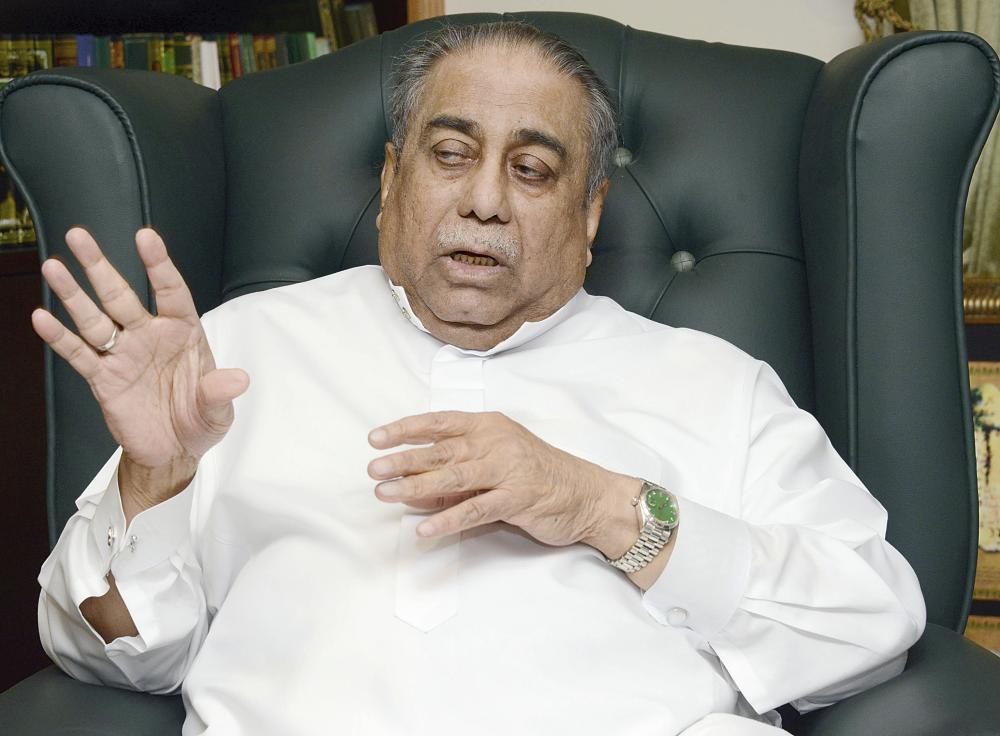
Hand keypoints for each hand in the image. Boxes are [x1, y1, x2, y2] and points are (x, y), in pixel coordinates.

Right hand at [31, 227, 248, 513]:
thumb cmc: (199, 421)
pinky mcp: (103, 378)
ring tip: (54, 267)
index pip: (171, 291)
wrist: (173, 452)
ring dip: (73, 294)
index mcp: (183, 332)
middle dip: (100, 266)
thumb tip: (238, 380)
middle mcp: (149, 336)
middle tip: (79, 235)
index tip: (145, 237)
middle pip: (121, 295)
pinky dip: (59, 338)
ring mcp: (123, 354)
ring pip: (94, 318)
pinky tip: (42, 318)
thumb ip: (221, 392)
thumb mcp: (218, 410)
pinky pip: (79, 354)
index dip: (158, 265)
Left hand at [367, 411, 634, 549]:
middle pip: (441, 449)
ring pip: (453, 477)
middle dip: (403, 459)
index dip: (406, 429)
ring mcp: (508, 469)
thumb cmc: (538, 474)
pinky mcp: (517, 499)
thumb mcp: (497, 461)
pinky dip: (447, 519)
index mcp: (489, 425)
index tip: (376, 438)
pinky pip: (476, 510)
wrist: (587, 494)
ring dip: (415, 486)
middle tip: (373, 468)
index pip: (439, 422)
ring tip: (385, 494)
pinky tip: (424, 530)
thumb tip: (413, 486)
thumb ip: (459, 471)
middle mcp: (496, 442)